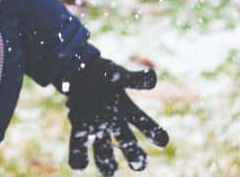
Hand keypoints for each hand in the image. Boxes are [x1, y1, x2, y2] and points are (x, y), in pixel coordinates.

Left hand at [65, 57, 168, 174]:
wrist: (76, 73)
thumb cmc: (103, 74)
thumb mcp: (119, 73)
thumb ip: (136, 79)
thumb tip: (152, 78)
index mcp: (127, 109)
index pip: (144, 123)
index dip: (155, 132)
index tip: (163, 140)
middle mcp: (113, 122)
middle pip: (127, 142)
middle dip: (135, 155)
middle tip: (140, 164)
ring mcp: (95, 127)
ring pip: (104, 150)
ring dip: (106, 162)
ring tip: (110, 173)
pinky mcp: (77, 126)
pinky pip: (78, 144)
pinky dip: (79, 156)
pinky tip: (79, 166)